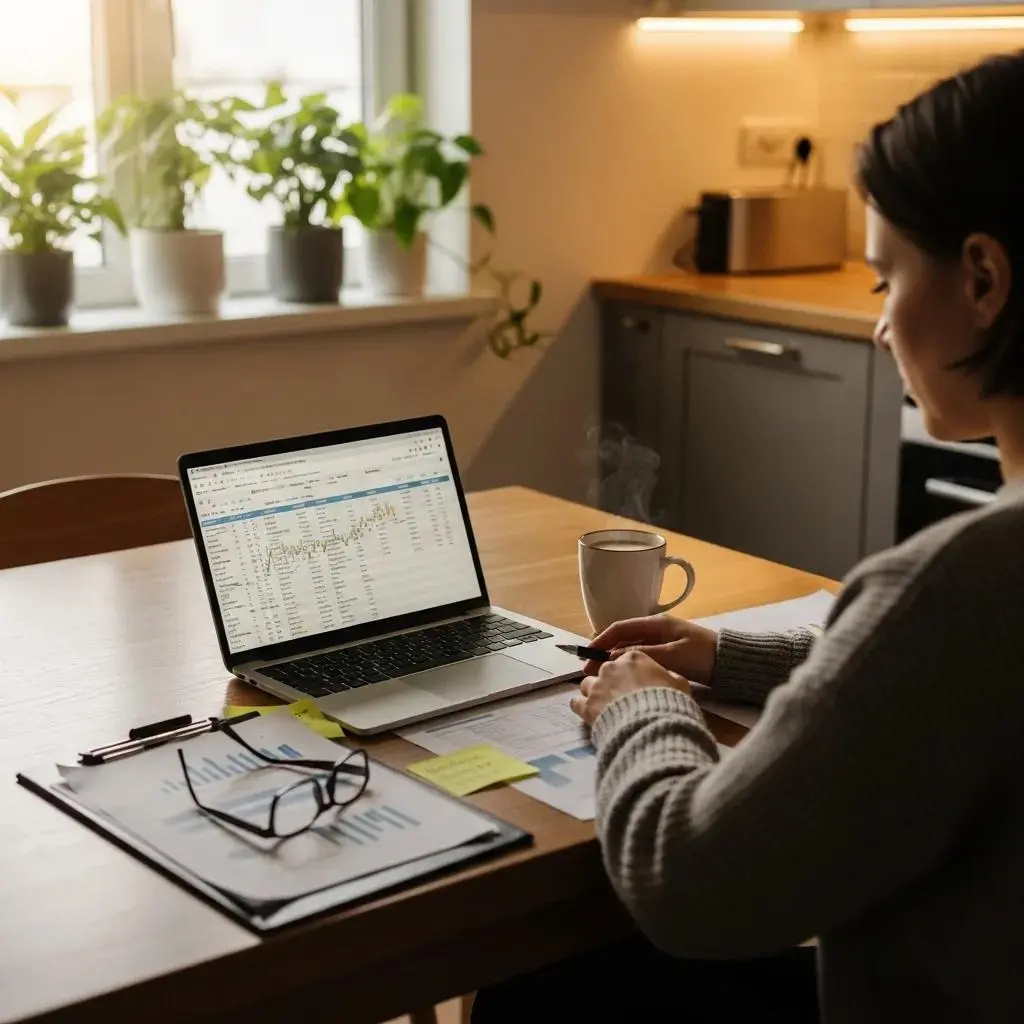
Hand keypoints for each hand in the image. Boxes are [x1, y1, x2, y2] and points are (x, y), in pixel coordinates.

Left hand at [570, 650, 690, 725]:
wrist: (653, 727)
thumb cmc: (669, 702)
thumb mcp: (680, 684)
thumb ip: (668, 676)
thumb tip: (665, 675)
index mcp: (634, 658)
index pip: (627, 659)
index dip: (630, 672)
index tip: (634, 683)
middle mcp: (611, 668)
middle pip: (605, 671)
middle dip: (611, 682)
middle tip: (621, 698)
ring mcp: (596, 686)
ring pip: (588, 684)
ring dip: (594, 693)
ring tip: (604, 707)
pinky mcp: (586, 706)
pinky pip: (576, 702)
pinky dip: (582, 707)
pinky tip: (590, 715)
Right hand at [584, 614, 717, 683]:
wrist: (732, 663)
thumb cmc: (703, 656)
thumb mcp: (671, 655)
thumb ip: (642, 655)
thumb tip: (612, 657)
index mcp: (656, 624)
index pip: (620, 628)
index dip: (600, 640)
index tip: (586, 655)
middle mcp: (656, 630)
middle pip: (623, 639)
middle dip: (604, 653)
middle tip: (589, 672)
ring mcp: (662, 642)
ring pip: (630, 650)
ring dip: (615, 661)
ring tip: (601, 678)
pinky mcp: (668, 655)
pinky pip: (641, 658)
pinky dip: (629, 666)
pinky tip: (622, 678)